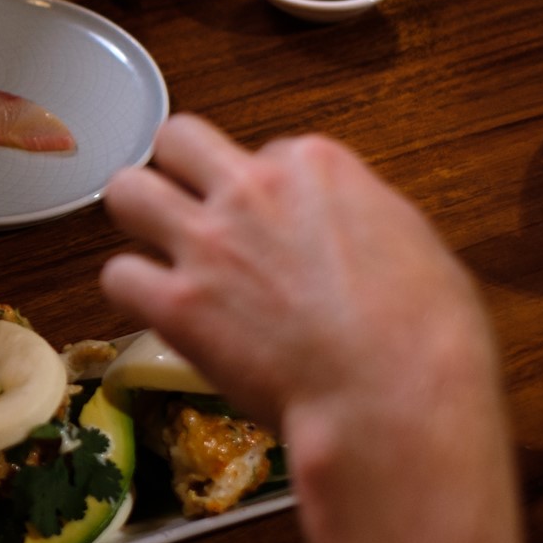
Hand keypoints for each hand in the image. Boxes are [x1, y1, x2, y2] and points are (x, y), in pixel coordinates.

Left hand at [98, 113, 497, 434]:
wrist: (392, 402)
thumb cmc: (427, 336)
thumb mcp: (413, 242)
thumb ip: (359, 214)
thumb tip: (337, 223)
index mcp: (315, 165)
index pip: (265, 151)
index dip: (268, 192)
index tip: (279, 229)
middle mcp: (250, 189)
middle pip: (176, 140)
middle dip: (179, 171)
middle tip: (193, 212)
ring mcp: (206, 243)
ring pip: (125, 190)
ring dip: (139, 218)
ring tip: (159, 249)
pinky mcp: (174, 303)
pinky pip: (116, 275)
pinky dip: (132, 293)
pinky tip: (158, 310)